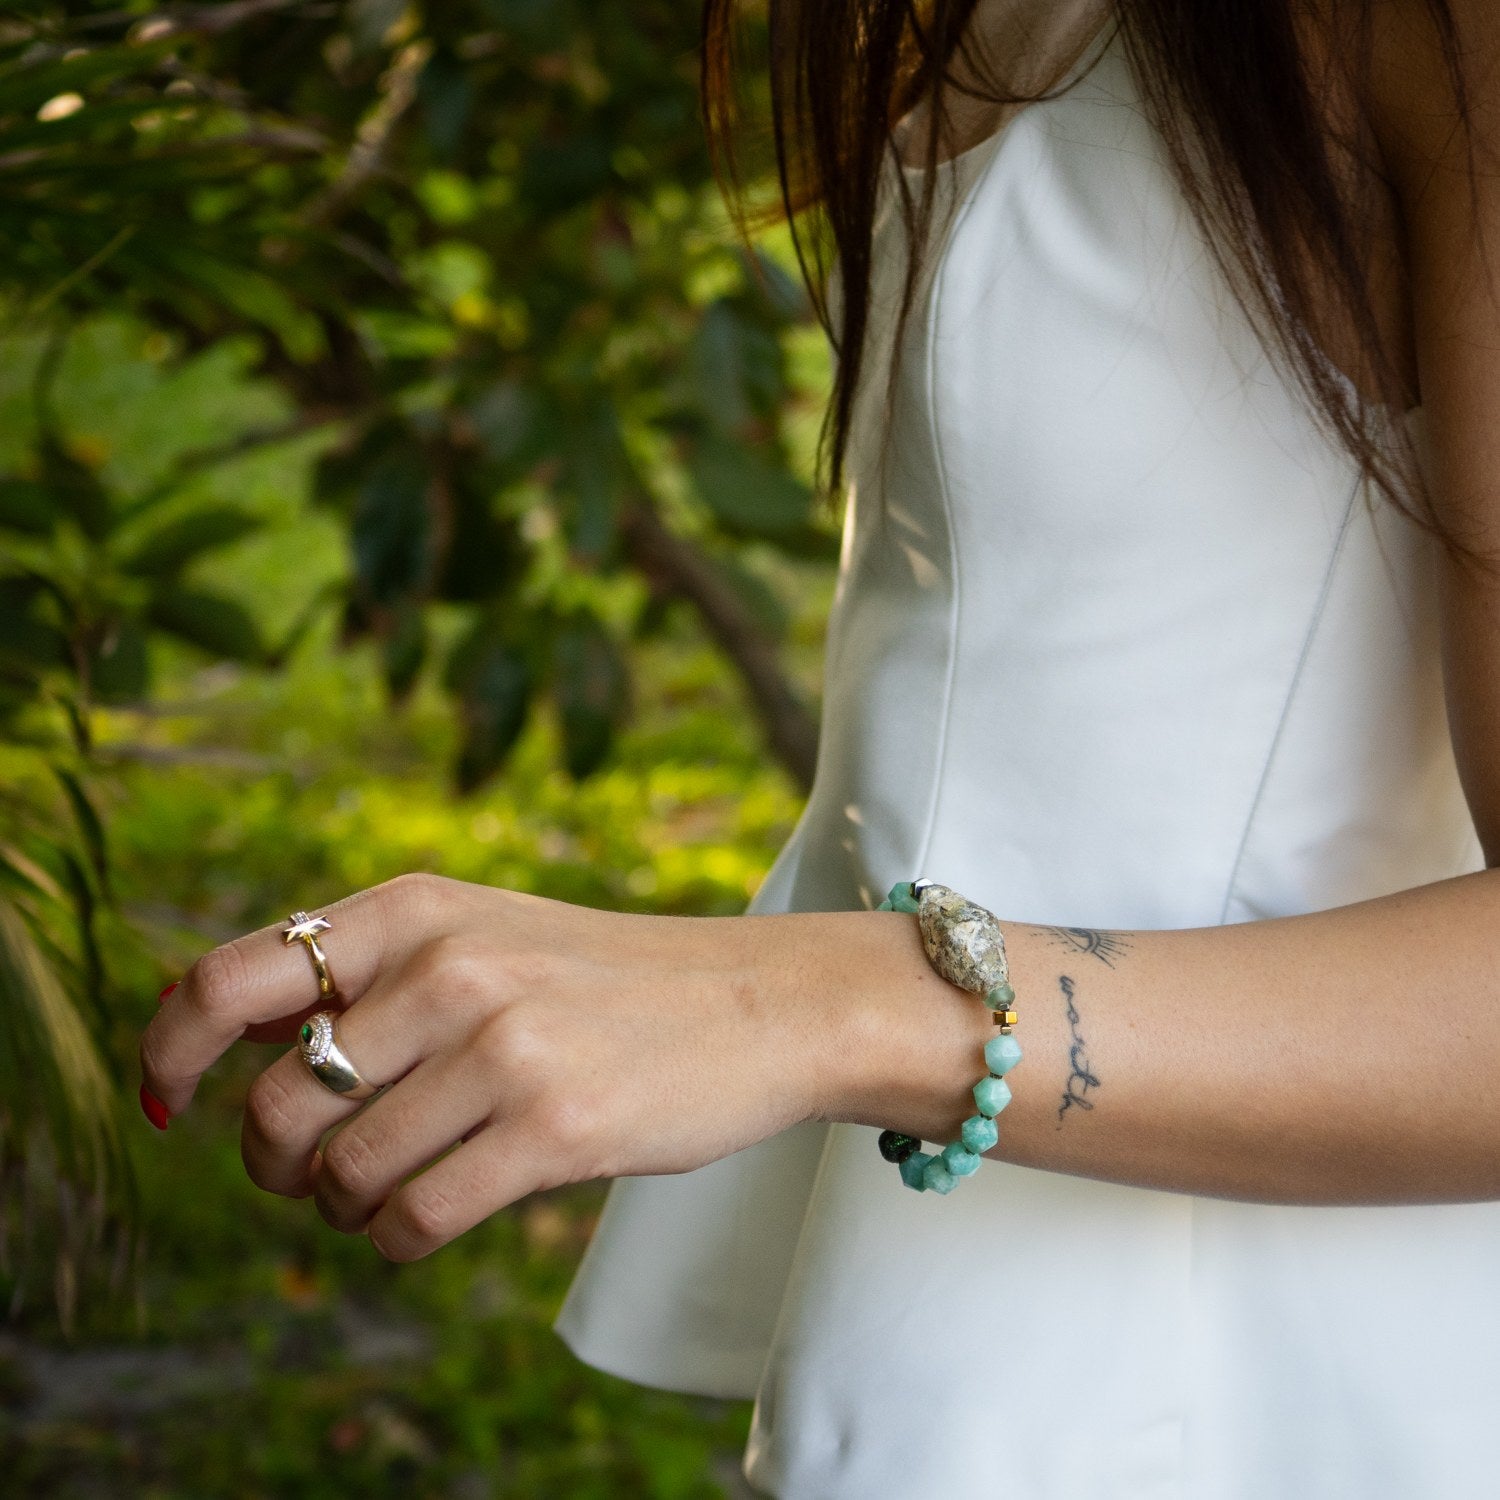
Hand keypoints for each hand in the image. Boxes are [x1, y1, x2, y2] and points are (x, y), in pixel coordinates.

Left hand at [138, 874, 929, 1259]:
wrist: (761, 1003)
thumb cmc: (606, 980)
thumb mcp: (484, 933)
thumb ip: (368, 972)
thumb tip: (219, 1040)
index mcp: (419, 904)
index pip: (233, 977)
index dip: (171, 1047)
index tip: (166, 1099)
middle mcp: (451, 966)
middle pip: (275, 1103)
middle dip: (267, 1163)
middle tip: (299, 1172)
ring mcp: (505, 1047)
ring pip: (339, 1173)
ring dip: (340, 1205)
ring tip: (383, 1191)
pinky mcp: (556, 1127)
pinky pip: (412, 1219)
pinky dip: (394, 1238)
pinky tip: (422, 1218)